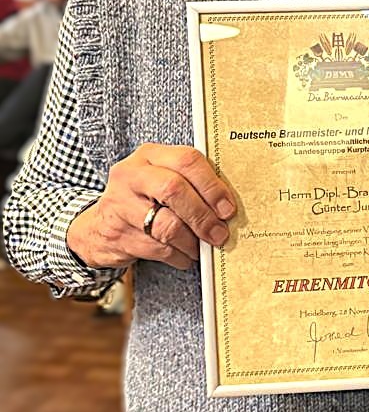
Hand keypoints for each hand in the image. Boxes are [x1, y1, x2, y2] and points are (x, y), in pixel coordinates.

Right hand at [66, 145, 236, 271]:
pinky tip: (183, 255)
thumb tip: (227, 207)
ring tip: (201, 247)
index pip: (187, 160)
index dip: (212, 186)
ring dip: (192, 241)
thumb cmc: (141, 200)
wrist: (97, 227)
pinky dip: (179, 256)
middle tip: (220, 233)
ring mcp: (121, 205)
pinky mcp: (118, 234)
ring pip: (168, 225)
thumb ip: (190, 183)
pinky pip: (160, 249)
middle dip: (203, 216)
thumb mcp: (160, 179)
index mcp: (149, 155)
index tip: (228, 208)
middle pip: (175, 190)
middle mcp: (131, 175)